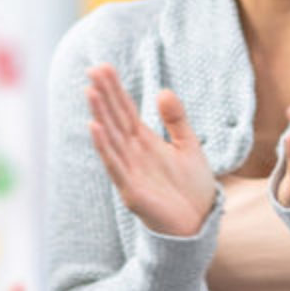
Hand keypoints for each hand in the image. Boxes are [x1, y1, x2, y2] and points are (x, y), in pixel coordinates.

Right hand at [86, 64, 215, 235]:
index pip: (126, 110)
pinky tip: (95, 127)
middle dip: (104, 96)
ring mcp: (129, 171)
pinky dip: (104, 147)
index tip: (102, 67)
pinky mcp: (131, 190)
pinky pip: (115, 165)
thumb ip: (176, 120)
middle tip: (93, 70)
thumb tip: (162, 90)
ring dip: (100, 115)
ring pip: (111, 138)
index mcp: (145, 142)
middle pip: (115, 119)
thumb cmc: (192, 187)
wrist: (199, 222)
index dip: (114, 90)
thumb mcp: (189, 146)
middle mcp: (133, 153)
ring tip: (90, 92)